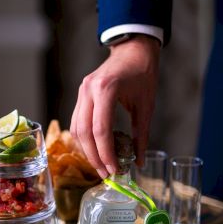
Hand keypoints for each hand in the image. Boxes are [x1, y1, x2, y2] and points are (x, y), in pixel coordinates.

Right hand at [70, 34, 159, 178]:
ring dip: (86, 149)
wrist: (132, 50)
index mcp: (106, 89)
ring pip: (76, 128)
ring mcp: (82, 91)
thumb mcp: (146, 105)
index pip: (100, 129)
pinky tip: (94, 148)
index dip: (106, 153)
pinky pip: (76, 121)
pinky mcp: (81, 94)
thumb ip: (141, 135)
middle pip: (83, 132)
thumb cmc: (143, 74)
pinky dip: (84, 138)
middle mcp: (88, 90)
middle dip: (94, 156)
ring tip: (100, 164)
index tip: (114, 170)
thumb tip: (138, 162)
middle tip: (105, 173)